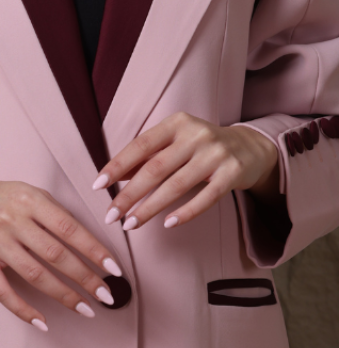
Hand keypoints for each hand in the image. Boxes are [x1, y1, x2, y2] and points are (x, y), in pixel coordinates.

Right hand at [0, 173, 122, 330]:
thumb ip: (54, 214)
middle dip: (85, 278)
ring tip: (85, 308)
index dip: (94, 250)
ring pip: (34, 275)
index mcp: (30, 200)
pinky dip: (23, 309)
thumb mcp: (28, 193)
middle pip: (55, 255)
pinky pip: (3, 291)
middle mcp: (12, 220)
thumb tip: (90, 244)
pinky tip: (43, 321)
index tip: (114, 269)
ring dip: (63, 295)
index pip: (69, 228)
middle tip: (106, 295)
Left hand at [92, 112, 279, 229]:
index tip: (97, 187)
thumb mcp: (175, 143)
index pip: (140, 145)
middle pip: (155, 168)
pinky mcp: (233, 173)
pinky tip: (167, 224)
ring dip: (150, 208)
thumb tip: (112, 178)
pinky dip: (185, 213)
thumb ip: (146, 158)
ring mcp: (216, 154)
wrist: (250, 147)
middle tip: (110, 216)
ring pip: (177, 185)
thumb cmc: (201, 148)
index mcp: (177, 123)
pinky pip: (206, 198)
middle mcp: (196, 135)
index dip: (117, 166)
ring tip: (130, 225)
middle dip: (129, 194)